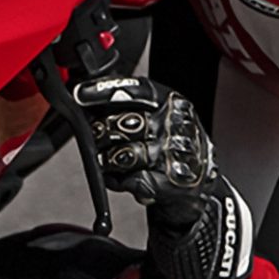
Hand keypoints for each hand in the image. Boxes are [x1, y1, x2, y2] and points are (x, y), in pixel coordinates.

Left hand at [74, 76, 252, 278]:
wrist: (197, 188)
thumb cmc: (172, 150)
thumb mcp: (159, 118)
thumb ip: (129, 106)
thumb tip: (87, 98)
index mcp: (174, 103)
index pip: (137, 90)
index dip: (106, 91)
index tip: (81, 94)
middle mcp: (177, 127)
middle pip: (124, 124)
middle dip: (101, 132)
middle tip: (96, 138)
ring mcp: (174, 157)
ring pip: (124, 155)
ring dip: (109, 161)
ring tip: (113, 163)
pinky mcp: (170, 185)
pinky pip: (130, 181)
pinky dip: (119, 182)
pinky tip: (125, 180)